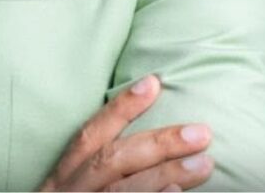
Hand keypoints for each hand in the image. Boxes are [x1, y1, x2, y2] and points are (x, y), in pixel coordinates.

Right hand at [38, 75, 213, 191]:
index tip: (154, 82)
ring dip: (165, 175)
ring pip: (122, 191)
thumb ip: (93, 174)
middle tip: (201, 131)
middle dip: (158, 143)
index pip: (90, 136)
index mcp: (60, 180)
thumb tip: (142, 155)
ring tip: (204, 164)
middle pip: (113, 161)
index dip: (120, 108)